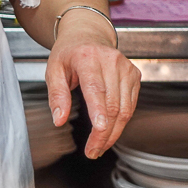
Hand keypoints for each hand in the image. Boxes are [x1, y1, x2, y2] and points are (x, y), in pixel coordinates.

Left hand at [45, 10, 140, 158]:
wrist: (87, 36)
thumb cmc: (68, 54)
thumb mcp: (53, 71)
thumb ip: (56, 96)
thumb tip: (59, 120)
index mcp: (88, 59)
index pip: (97, 90)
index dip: (99, 115)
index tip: (97, 133)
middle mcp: (112, 62)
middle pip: (113, 105)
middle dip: (104, 133)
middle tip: (92, 151)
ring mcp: (126, 68)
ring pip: (125, 108)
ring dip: (114, 132)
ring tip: (99, 147)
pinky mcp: (134, 75)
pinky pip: (131, 104)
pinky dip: (121, 122)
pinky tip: (109, 133)